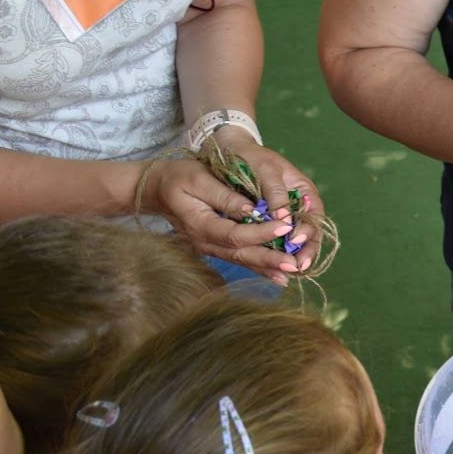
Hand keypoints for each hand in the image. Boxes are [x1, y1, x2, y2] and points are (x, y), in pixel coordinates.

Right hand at [142, 155, 298, 282]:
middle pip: (241, 254)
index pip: (235, 234)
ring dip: (268, 268)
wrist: (157, 190)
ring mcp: (210, 248)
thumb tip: (253, 210)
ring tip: (293, 271)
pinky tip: (278, 277)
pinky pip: (240, 259)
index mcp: (201, 224)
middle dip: (270, 260)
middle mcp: (205, 242)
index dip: (261, 233)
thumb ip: (224, 196)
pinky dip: (260, 268)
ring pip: (242, 260)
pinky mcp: (216, 248)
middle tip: (295, 263)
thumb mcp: (198, 177)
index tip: (285, 226)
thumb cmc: (178, 177)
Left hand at [216, 126, 327, 281]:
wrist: (230, 152)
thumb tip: (284, 219)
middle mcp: (297, 208)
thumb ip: (276, 193)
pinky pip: (276, 244)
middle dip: (304, 252)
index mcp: (303, 191)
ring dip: (291, 258)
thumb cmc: (250, 156)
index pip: (314, 216)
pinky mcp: (268, 225)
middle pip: (309, 235)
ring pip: (294, 243)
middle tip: (297, 267)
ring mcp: (284, 218)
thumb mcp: (265, 169)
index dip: (308, 230)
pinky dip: (276, 256)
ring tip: (287, 272)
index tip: (296, 240)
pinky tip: (273, 271)